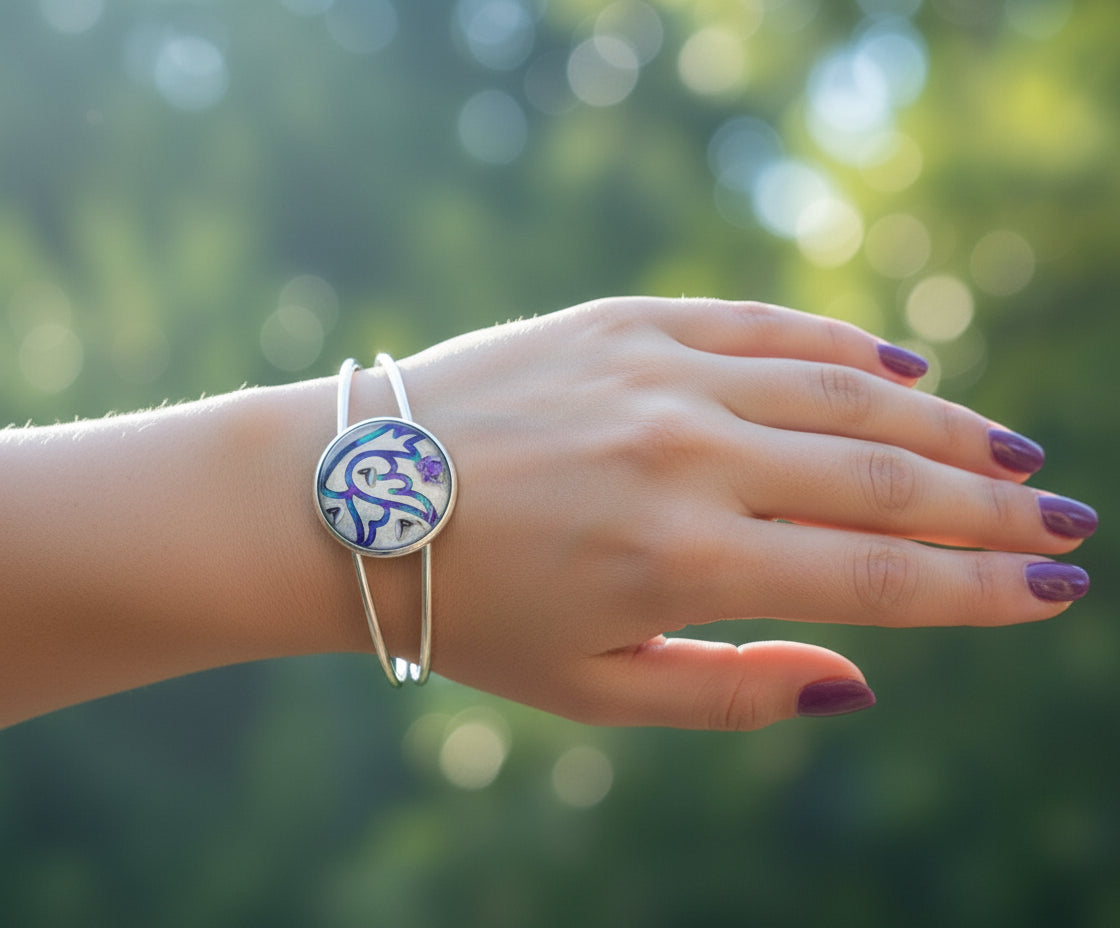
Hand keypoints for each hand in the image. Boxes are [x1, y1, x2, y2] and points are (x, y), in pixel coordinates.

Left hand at [369, 298, 1094, 729]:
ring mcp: (658, 375)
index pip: (877, 575)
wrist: (349, 498)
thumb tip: (859, 681)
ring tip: (1010, 454)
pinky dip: (845, 345)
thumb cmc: (471, 611)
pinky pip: (766, 324)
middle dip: (990, 508)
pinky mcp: (625, 319)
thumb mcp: (594, 690)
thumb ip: (731, 692)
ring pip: (845, 392)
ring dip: (944, 423)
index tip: (1050, 593)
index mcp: (682, 563)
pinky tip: (906, 366)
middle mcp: (687, 456)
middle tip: (1064, 522)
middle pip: (885, 477)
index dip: (977, 590)